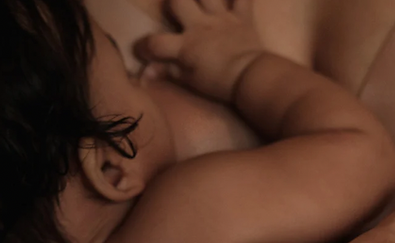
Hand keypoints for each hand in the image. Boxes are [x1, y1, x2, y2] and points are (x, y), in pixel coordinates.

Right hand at [136, 0, 261, 101]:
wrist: (252, 77)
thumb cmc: (219, 82)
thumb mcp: (190, 81)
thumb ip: (168, 73)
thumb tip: (145, 73)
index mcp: (185, 45)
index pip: (156, 43)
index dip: (144, 46)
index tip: (142, 51)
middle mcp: (199, 25)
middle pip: (178, 2)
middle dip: (172, 3)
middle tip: (176, 9)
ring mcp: (221, 18)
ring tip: (200, 2)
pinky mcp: (242, 17)